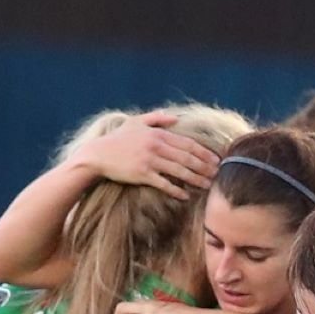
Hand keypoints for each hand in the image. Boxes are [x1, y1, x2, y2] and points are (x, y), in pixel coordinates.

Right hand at [72, 111, 219, 198]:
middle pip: (187, 158)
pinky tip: (185, 195)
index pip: (187, 144)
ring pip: (179, 171)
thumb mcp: (136, 122)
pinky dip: (176, 190)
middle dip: (205, 167)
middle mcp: (156, 146)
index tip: (216, 160)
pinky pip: (164, 183)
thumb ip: (156, 118)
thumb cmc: (118, 139)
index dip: (204, 153)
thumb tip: (176, 118)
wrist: (97, 155)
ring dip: (196, 179)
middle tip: (217, 174)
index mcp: (157, 134)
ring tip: (207, 186)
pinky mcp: (142, 174)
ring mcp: (149, 160)